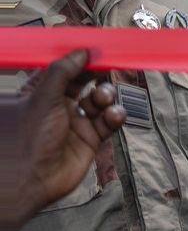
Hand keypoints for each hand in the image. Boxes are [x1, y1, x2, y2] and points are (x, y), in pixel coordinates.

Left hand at [9, 51, 127, 227]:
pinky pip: (109, 121)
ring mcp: (75, 122)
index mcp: (41, 94)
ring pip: (99, 100)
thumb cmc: (29, 138)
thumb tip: (80, 52)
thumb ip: (63, 72)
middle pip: (84, 82)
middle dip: (97, 74)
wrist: (33, 181)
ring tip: (104, 98)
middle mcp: (58, 107)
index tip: (95, 49)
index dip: (78, 59)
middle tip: (110, 65)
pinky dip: (114, 116)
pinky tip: (112, 115)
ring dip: (106, 95)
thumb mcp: (43, 98)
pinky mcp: (91, 138)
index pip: (62, 70)